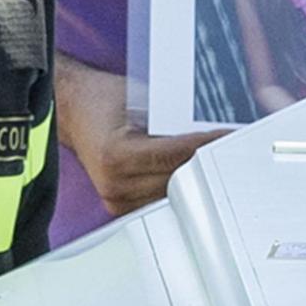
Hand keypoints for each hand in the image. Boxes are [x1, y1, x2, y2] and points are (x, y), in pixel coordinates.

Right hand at [52, 53, 222, 217]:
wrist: (73, 110)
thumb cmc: (103, 99)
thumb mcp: (142, 99)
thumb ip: (175, 120)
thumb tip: (215, 131)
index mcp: (117, 155)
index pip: (179, 155)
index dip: (209, 146)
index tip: (231, 139)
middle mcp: (115, 183)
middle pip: (180, 179)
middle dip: (206, 163)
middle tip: (233, 149)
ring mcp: (117, 199)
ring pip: (174, 193)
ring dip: (194, 178)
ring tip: (214, 160)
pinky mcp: (120, 206)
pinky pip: (161, 199)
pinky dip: (177, 185)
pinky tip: (191, 172)